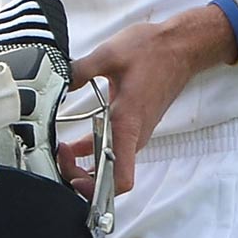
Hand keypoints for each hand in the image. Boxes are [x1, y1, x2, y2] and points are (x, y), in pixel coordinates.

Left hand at [56, 5, 236, 196]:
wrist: (180, 47)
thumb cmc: (152, 52)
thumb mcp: (109, 55)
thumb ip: (79, 70)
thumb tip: (57, 81)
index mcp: (128, 125)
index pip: (121, 179)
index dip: (96, 189)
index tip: (72, 177)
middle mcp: (134, 136)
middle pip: (110, 178)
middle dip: (80, 175)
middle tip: (59, 156)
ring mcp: (136, 133)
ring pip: (110, 164)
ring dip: (85, 165)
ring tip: (62, 150)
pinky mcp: (134, 127)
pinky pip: (112, 150)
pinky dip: (93, 152)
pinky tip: (74, 143)